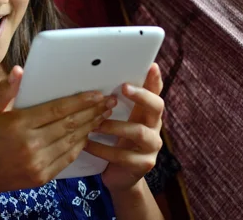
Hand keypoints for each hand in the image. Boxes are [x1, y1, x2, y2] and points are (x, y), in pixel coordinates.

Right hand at [0, 65, 116, 202]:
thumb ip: (3, 92)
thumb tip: (19, 71)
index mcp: (17, 125)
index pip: (56, 109)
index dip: (79, 101)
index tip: (96, 93)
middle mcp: (30, 145)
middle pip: (69, 124)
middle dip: (92, 111)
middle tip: (108, 101)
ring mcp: (38, 163)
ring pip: (72, 141)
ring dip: (90, 126)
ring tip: (104, 114)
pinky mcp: (42, 176)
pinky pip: (67, 157)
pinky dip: (80, 145)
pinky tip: (87, 134)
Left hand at [84, 63, 163, 193]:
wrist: (120, 175)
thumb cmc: (116, 141)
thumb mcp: (118, 120)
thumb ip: (115, 103)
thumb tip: (97, 79)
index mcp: (147, 114)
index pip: (156, 92)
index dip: (155, 80)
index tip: (151, 66)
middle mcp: (154, 127)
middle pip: (156, 107)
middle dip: (141, 96)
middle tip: (123, 88)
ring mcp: (151, 147)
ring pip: (139, 132)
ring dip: (114, 126)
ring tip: (94, 124)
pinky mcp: (143, 165)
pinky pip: (122, 155)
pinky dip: (101, 149)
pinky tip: (86, 144)